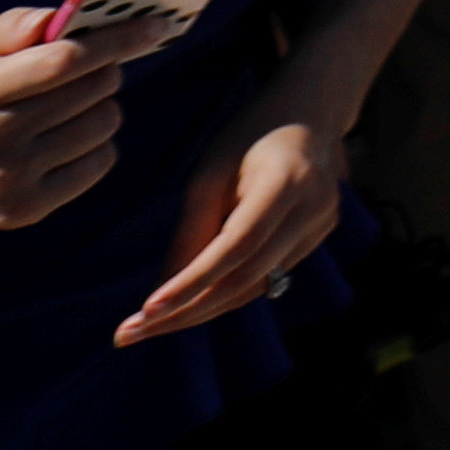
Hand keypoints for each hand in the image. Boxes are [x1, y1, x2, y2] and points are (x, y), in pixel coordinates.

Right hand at [0, 8, 128, 241]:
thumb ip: (13, 27)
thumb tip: (61, 17)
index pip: (64, 60)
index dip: (115, 40)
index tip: (154, 26)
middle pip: (91, 89)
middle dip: (107, 70)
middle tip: (98, 67)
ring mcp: (10, 178)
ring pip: (103, 124)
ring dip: (103, 107)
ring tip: (76, 106)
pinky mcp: (29, 208)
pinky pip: (100, 162)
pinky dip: (98, 145)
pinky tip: (69, 140)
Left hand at [122, 98, 347, 345]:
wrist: (310, 114)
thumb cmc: (250, 135)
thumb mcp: (211, 171)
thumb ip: (193, 228)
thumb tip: (164, 290)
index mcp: (288, 180)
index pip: (237, 246)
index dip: (193, 282)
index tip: (146, 310)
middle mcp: (314, 208)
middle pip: (246, 277)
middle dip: (186, 311)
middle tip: (128, 334)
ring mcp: (322, 227)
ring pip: (256, 287)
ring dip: (200, 311)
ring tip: (145, 328)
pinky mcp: (318, 239)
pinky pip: (266, 279)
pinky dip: (224, 295)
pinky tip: (186, 306)